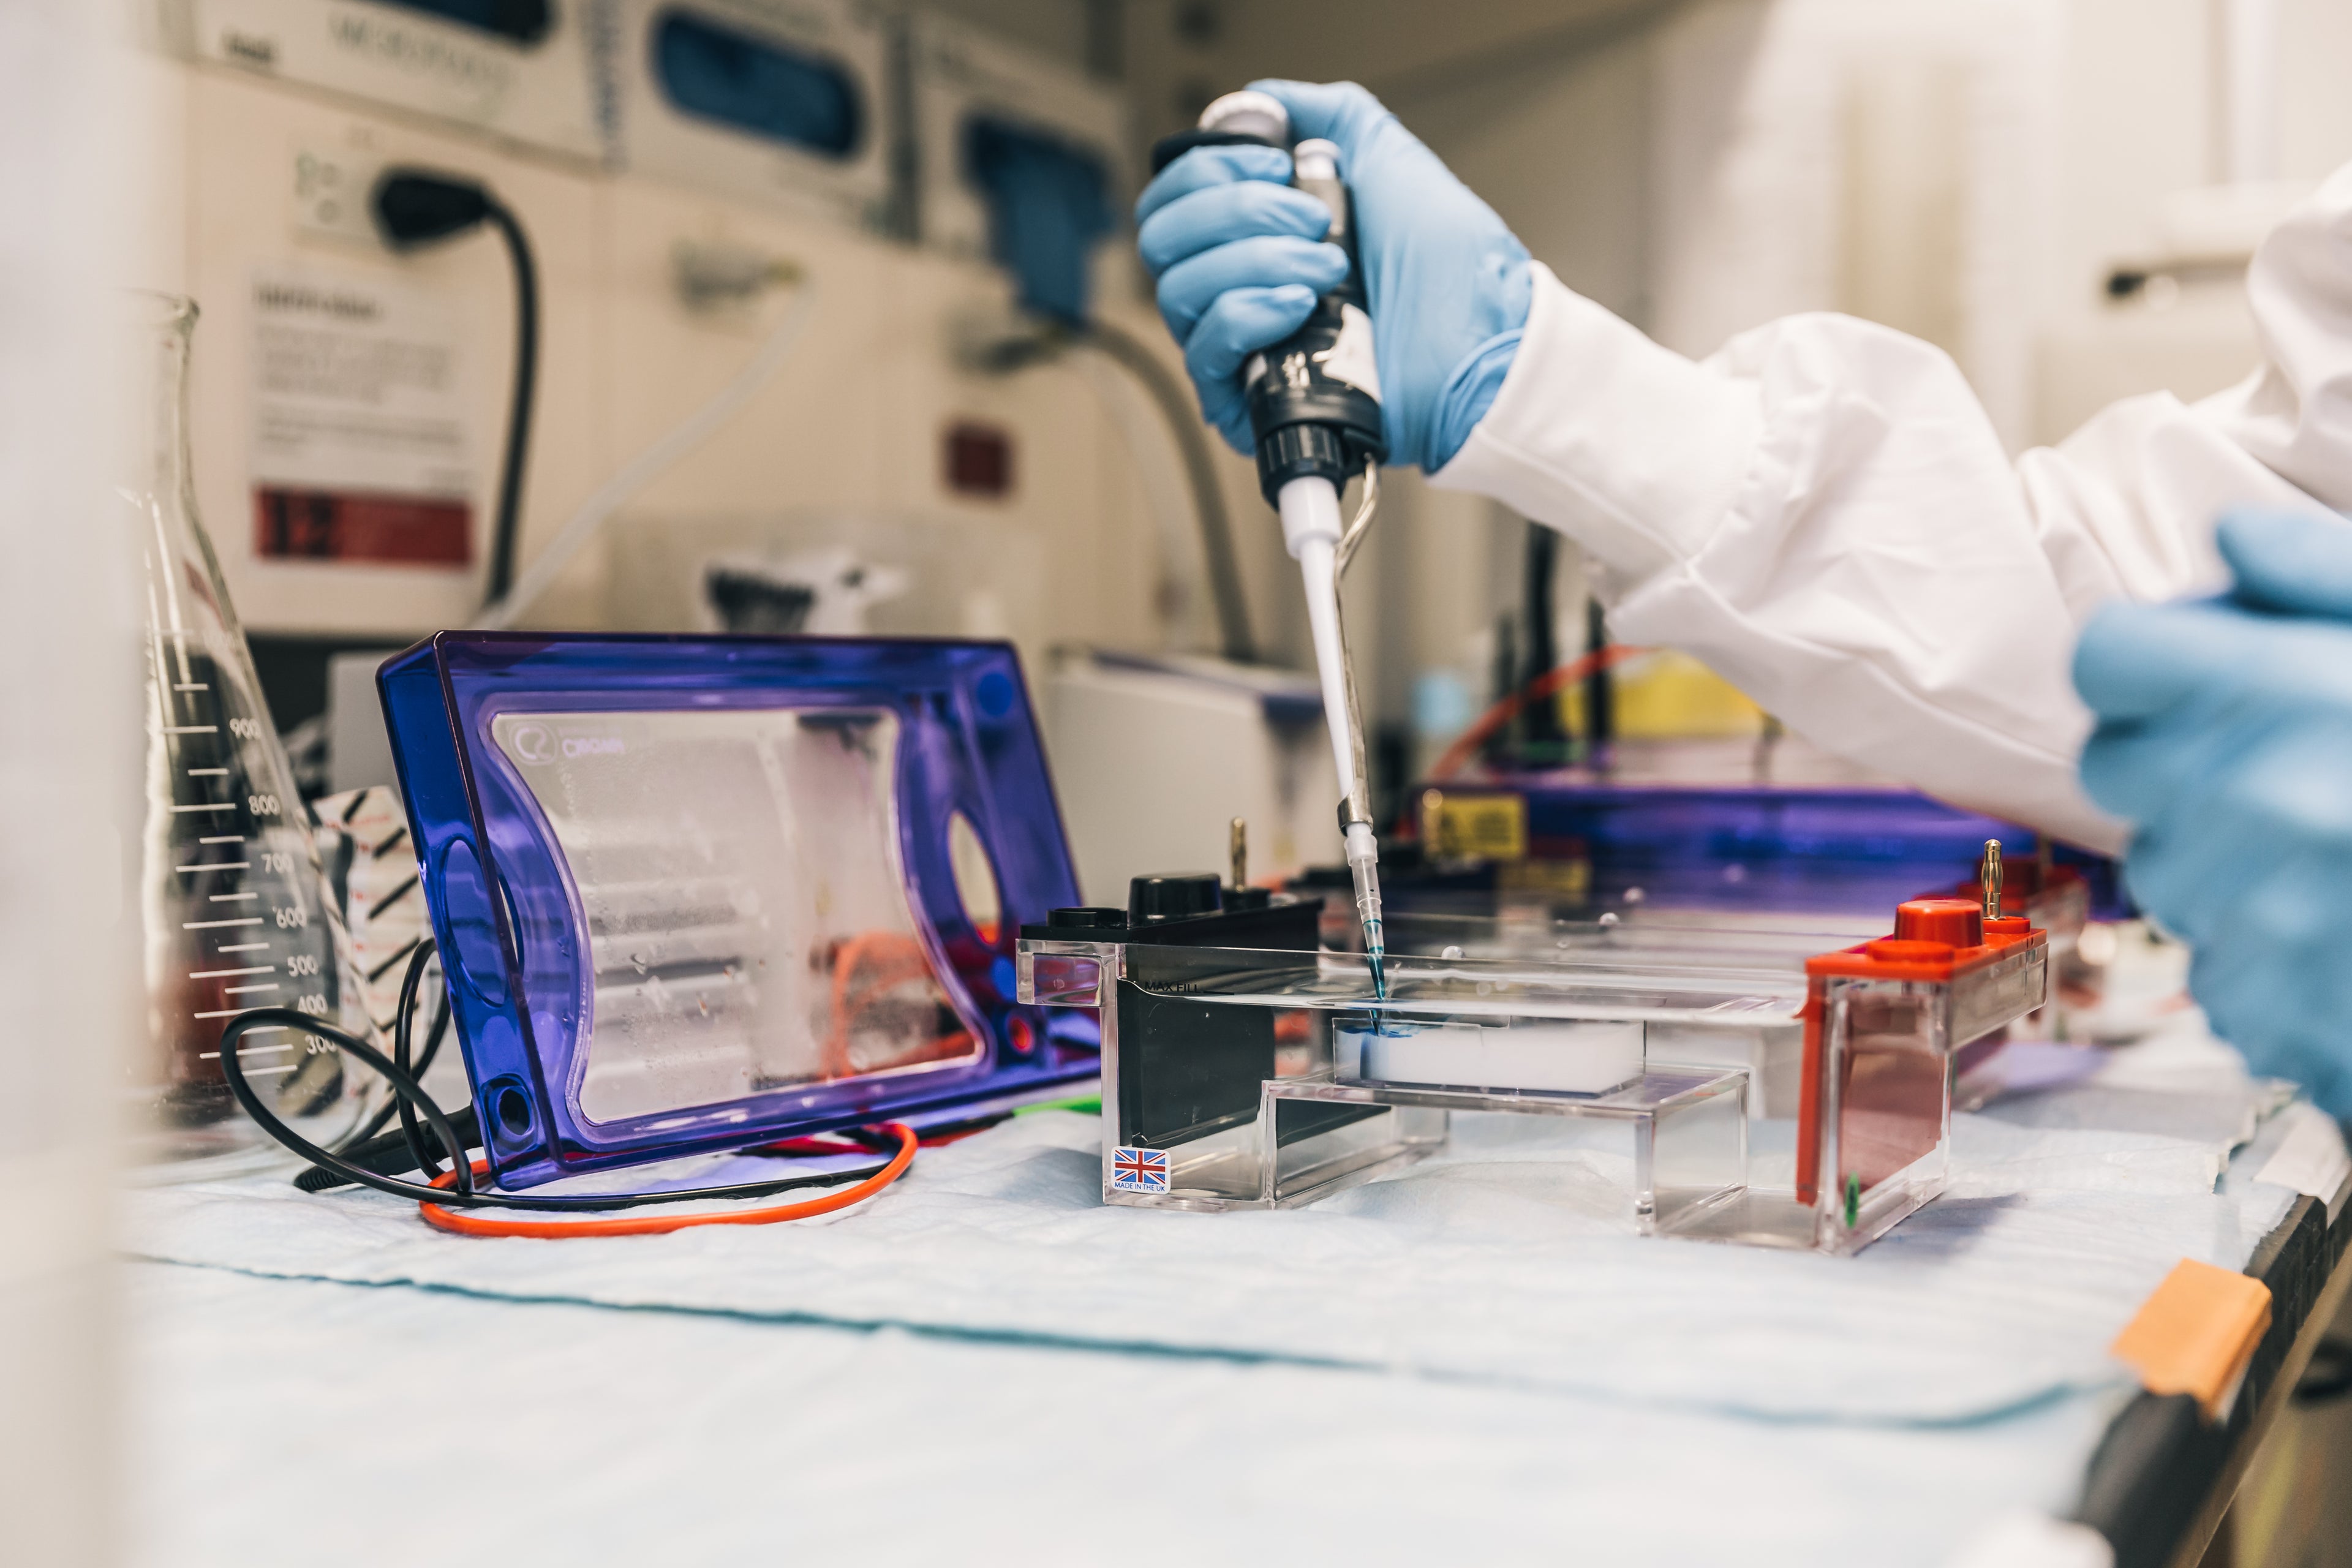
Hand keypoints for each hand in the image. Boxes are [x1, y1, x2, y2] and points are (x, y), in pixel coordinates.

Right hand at [1134, 80, 1530, 470]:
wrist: (1485, 349)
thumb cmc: (1453, 272)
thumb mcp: (1390, 159)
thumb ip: (1327, 114)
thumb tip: (1261, 101)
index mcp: (1257, 235)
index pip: (1174, 199)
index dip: (1209, 170)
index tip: (1275, 164)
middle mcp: (1239, 287)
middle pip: (1162, 239)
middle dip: (1234, 211)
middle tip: (1312, 220)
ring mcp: (1243, 345)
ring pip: (1178, 289)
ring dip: (1254, 260)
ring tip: (1327, 266)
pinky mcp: (1248, 399)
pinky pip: (1204, 348)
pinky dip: (1248, 312)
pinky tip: (1301, 303)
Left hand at [2074, 509, 2351, 1113]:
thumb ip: (2327, 575)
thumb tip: (2234, 542)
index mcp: (2280, 693)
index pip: (2108, 660)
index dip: (2147, 659)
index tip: (2195, 670)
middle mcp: (2249, 805)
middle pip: (2115, 769)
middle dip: (2175, 756)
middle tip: (2277, 759)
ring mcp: (2256, 920)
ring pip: (2165, 873)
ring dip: (2225, 858)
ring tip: (2337, 851)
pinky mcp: (2275, 1013)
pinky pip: (2220, 970)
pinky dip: (2270, 955)